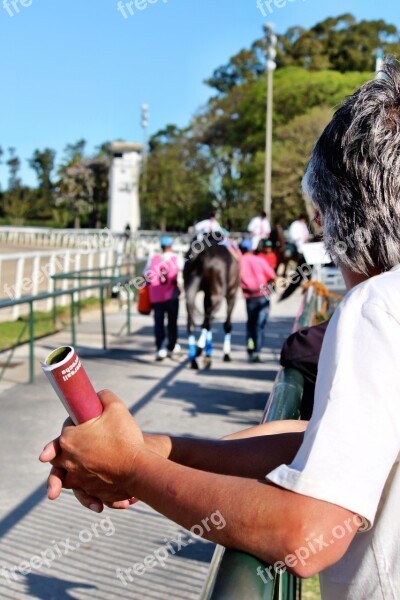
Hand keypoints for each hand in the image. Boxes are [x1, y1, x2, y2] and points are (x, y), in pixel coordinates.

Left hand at [39, 390, 144, 506]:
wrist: (139, 467)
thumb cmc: (126, 437)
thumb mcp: (116, 407)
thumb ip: (104, 397)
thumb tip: (99, 395)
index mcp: (69, 440)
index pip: (64, 430)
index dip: (72, 425)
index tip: (79, 423)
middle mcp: (68, 462)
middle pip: (56, 458)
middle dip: (57, 454)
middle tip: (51, 455)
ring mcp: (79, 479)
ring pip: (66, 479)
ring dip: (65, 478)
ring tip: (65, 482)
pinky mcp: (91, 492)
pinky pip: (85, 493)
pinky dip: (88, 495)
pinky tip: (94, 499)